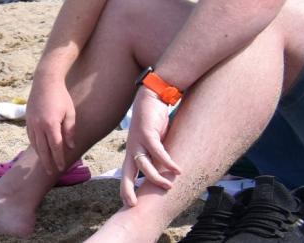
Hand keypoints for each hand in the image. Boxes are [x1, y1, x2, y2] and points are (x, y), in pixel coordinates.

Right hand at [26, 81, 76, 175]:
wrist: (45, 82)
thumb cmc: (61, 97)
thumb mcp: (70, 113)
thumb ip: (70, 130)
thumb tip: (70, 146)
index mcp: (51, 124)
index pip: (55, 147)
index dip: (58, 158)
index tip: (61, 167)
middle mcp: (38, 126)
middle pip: (42, 149)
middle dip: (47, 162)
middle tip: (50, 172)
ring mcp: (31, 123)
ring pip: (34, 144)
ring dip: (40, 155)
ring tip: (44, 163)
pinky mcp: (27, 120)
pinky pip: (30, 136)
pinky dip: (34, 145)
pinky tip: (39, 149)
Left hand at [121, 89, 180, 205]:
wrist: (152, 98)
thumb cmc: (155, 123)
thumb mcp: (156, 144)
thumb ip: (158, 157)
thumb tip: (168, 173)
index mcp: (133, 152)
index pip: (127, 174)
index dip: (126, 189)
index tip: (127, 203)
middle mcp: (132, 149)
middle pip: (126, 173)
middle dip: (127, 189)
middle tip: (131, 204)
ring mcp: (138, 141)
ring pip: (144, 165)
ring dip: (156, 177)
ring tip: (169, 186)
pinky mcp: (147, 133)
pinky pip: (157, 151)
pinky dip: (167, 161)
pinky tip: (177, 169)